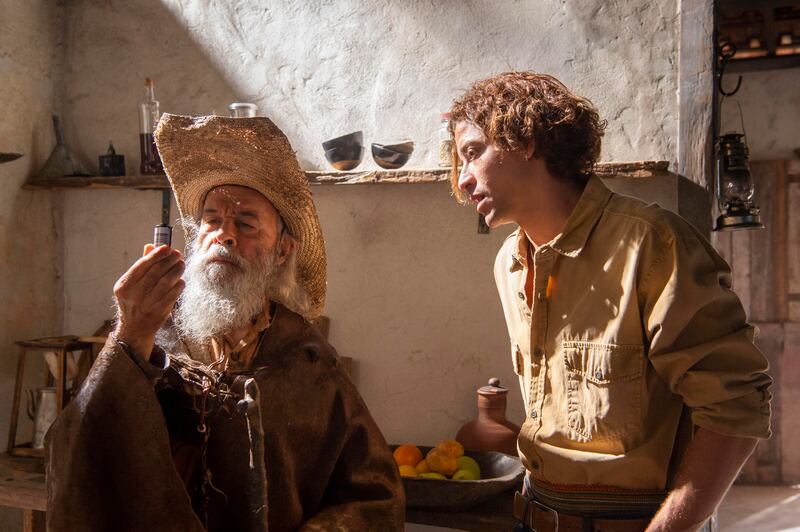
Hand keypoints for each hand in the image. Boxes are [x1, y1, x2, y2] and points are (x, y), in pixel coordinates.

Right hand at [113, 245, 184, 359]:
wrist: (135, 329)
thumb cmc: (135, 301)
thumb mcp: (131, 285)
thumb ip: (141, 266)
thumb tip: (150, 246)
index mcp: (124, 286)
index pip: (141, 265)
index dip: (156, 255)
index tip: (167, 247)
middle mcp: (133, 295)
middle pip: (155, 272)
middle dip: (169, 260)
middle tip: (177, 254)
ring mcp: (146, 305)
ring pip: (166, 282)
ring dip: (176, 270)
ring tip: (181, 264)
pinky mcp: (158, 313)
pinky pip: (173, 294)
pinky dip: (179, 285)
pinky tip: (181, 280)